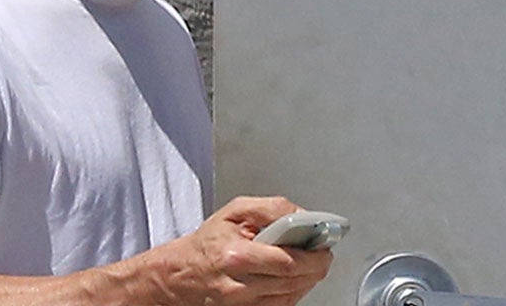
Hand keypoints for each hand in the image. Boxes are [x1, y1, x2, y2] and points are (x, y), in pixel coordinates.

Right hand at [139, 196, 333, 305]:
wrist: (181, 274)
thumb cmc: (207, 243)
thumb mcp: (234, 212)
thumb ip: (270, 208)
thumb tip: (302, 216)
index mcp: (236, 256)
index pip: (288, 261)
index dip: (314, 255)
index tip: (324, 246)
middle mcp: (240, 285)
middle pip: (294, 280)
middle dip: (316, 266)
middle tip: (322, 254)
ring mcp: (244, 304)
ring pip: (292, 295)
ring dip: (308, 279)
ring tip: (309, 263)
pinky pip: (283, 305)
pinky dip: (294, 291)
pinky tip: (294, 278)